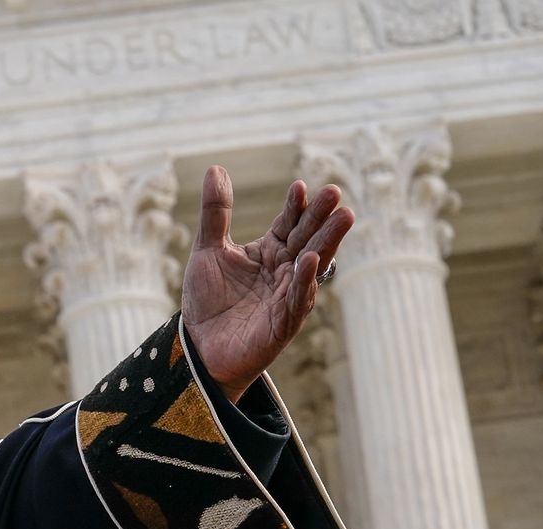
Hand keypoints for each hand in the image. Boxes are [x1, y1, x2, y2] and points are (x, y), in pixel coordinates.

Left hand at [181, 166, 351, 401]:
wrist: (198, 346)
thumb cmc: (207, 300)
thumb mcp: (207, 250)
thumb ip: (215, 213)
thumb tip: (215, 168)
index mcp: (270, 252)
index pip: (289, 223)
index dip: (295, 206)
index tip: (300, 186)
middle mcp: (285, 271)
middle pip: (308, 238)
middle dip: (322, 217)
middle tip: (336, 192)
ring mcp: (288, 296)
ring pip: (313, 265)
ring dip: (328, 241)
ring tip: (344, 217)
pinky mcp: (283, 323)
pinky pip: (298, 299)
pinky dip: (305, 280)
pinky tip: (311, 260)